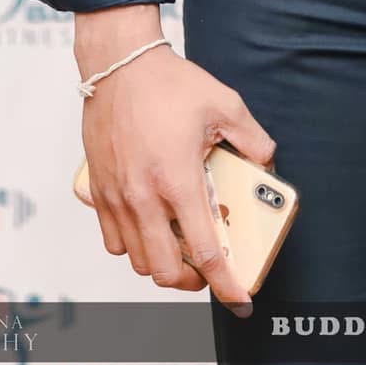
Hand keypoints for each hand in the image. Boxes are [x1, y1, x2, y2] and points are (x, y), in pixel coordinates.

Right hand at [79, 37, 275, 315]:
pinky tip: (151, 227)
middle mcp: (144, 199)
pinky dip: (134, 246)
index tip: (240, 299)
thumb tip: (266, 162)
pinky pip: (114, 241)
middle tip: (209, 267)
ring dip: (162, 264)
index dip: (226, 284)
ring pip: (138, 262)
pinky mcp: (99, 192)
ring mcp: (117, 199)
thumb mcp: (225, 104)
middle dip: (193, 281)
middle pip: (166, 272)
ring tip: (181, 247)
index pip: (205, 252)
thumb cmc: (167, 83)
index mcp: (178, 182)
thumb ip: (252, 138)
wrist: (118, 64)